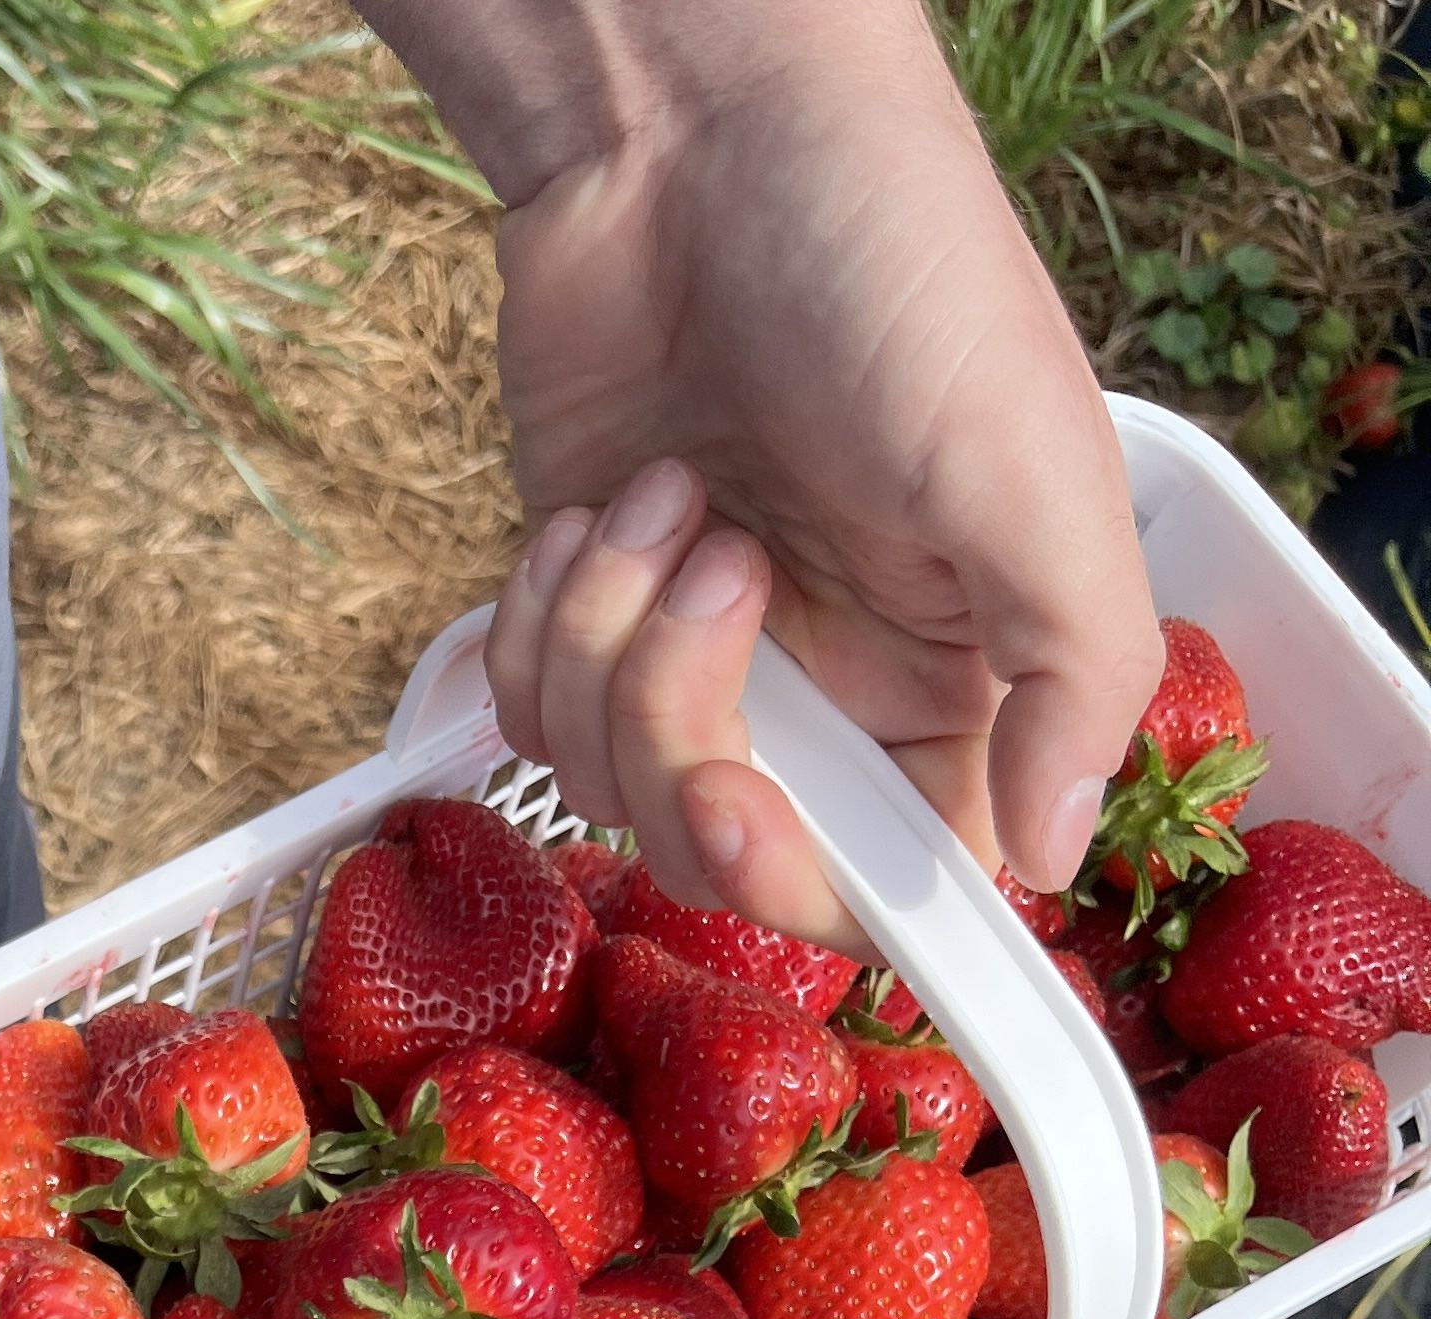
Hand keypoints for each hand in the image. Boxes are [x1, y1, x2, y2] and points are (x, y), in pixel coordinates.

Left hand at [444, 0, 1163, 939]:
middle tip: (720, 579)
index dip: (816, 888)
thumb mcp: (1032, 471)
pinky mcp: (595, 612)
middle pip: (728, 857)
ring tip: (670, 495)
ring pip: (612, 791)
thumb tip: (1055, 858)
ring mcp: (702, 658)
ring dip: (615, 647)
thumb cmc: (896, 272)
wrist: (702, 137)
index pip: (898, 882)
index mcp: (960, 682)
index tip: (759, 820)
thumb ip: (1078, 675)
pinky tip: (593, 513)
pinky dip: (545, 627)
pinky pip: (534, 719)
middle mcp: (830, 690)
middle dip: (689, 740)